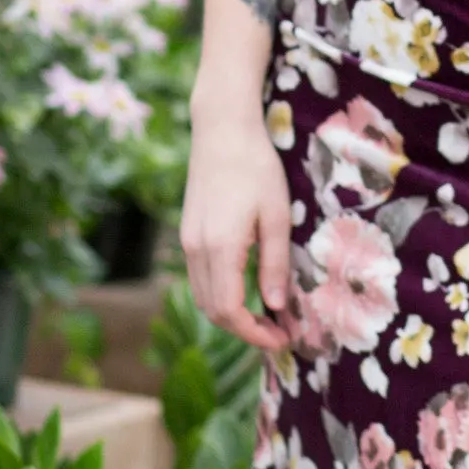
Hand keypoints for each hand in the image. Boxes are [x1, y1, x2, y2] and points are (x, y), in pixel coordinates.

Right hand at [181, 111, 295, 353]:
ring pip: (203, 296)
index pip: (229, 311)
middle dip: (244, 330)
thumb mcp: (276, 216)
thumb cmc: (257, 167)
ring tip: (265, 317)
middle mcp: (196, 250)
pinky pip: (200, 278)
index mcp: (220, 248)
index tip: (281, 339)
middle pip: (213, 310)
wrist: (222, 129)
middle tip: (278, 333)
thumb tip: (276, 307)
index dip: (254, 333)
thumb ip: (275, 264)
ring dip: (231, 315)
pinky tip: (245, 290)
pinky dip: (220, 294)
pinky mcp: (188, 233)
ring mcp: (187, 242)